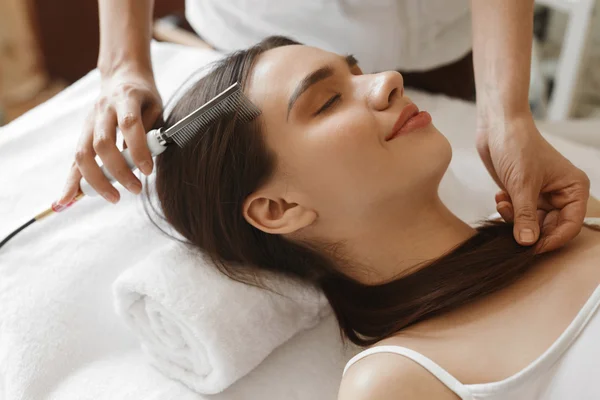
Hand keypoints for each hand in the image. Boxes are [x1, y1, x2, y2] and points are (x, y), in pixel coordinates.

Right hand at [58, 66, 162, 204]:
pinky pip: (75, 160)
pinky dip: (71, 181)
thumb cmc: (143, 94)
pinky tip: (67, 200)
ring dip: (96, 180)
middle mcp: (103, 110)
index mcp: (125, 99)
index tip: (149, 171)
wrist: (121, 75)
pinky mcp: (83, 134)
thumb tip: (142, 162)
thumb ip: (150, 130)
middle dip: (118, 171)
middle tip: (136, 189)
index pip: (129, 125)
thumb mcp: (155, 105)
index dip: (137, 150)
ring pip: (83, 154)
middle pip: (102, 143)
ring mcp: (89, 123)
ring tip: (113, 198)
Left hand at [476, 113, 589, 252]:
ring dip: (514, 218)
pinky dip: (508, 210)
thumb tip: (528, 244)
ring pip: (532, 222)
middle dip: (528, 227)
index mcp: (574, 189)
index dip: (552, 240)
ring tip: (503, 202)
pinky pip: (519, 213)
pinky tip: (500, 196)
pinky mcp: (524, 193)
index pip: (570, 226)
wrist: (497, 127)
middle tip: (511, 222)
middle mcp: (561, 193)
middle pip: (550, 227)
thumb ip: (526, 216)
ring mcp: (542, 194)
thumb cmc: (517, 147)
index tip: (532, 249)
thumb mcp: (522, 185)